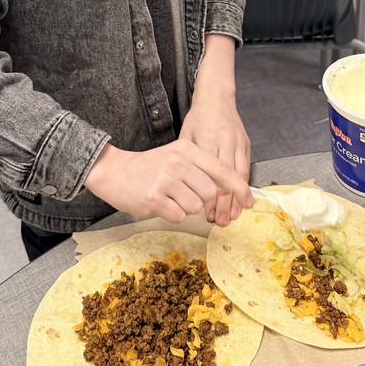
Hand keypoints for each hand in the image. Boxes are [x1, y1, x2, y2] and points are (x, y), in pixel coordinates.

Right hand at [83, 140, 252, 223]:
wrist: (114, 171)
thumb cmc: (151, 167)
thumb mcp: (177, 157)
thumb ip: (202, 169)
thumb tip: (229, 190)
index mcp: (187, 149)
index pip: (223, 170)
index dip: (239, 188)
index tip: (250, 202)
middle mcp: (178, 162)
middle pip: (211, 193)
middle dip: (204, 201)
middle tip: (186, 197)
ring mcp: (165, 179)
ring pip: (195, 207)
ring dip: (186, 208)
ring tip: (170, 197)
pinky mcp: (153, 198)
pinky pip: (178, 216)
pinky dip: (172, 215)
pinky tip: (160, 204)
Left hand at [178, 96, 250, 226]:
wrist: (217, 98)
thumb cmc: (198, 118)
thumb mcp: (186, 136)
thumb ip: (189, 160)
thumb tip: (186, 188)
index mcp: (208, 139)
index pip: (210, 174)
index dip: (210, 196)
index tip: (207, 213)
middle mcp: (225, 142)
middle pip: (226, 178)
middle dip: (225, 202)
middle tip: (220, 221)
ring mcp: (238, 142)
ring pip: (239, 174)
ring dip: (237, 197)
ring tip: (233, 215)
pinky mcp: (246, 143)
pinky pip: (246, 167)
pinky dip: (243, 185)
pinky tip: (241, 199)